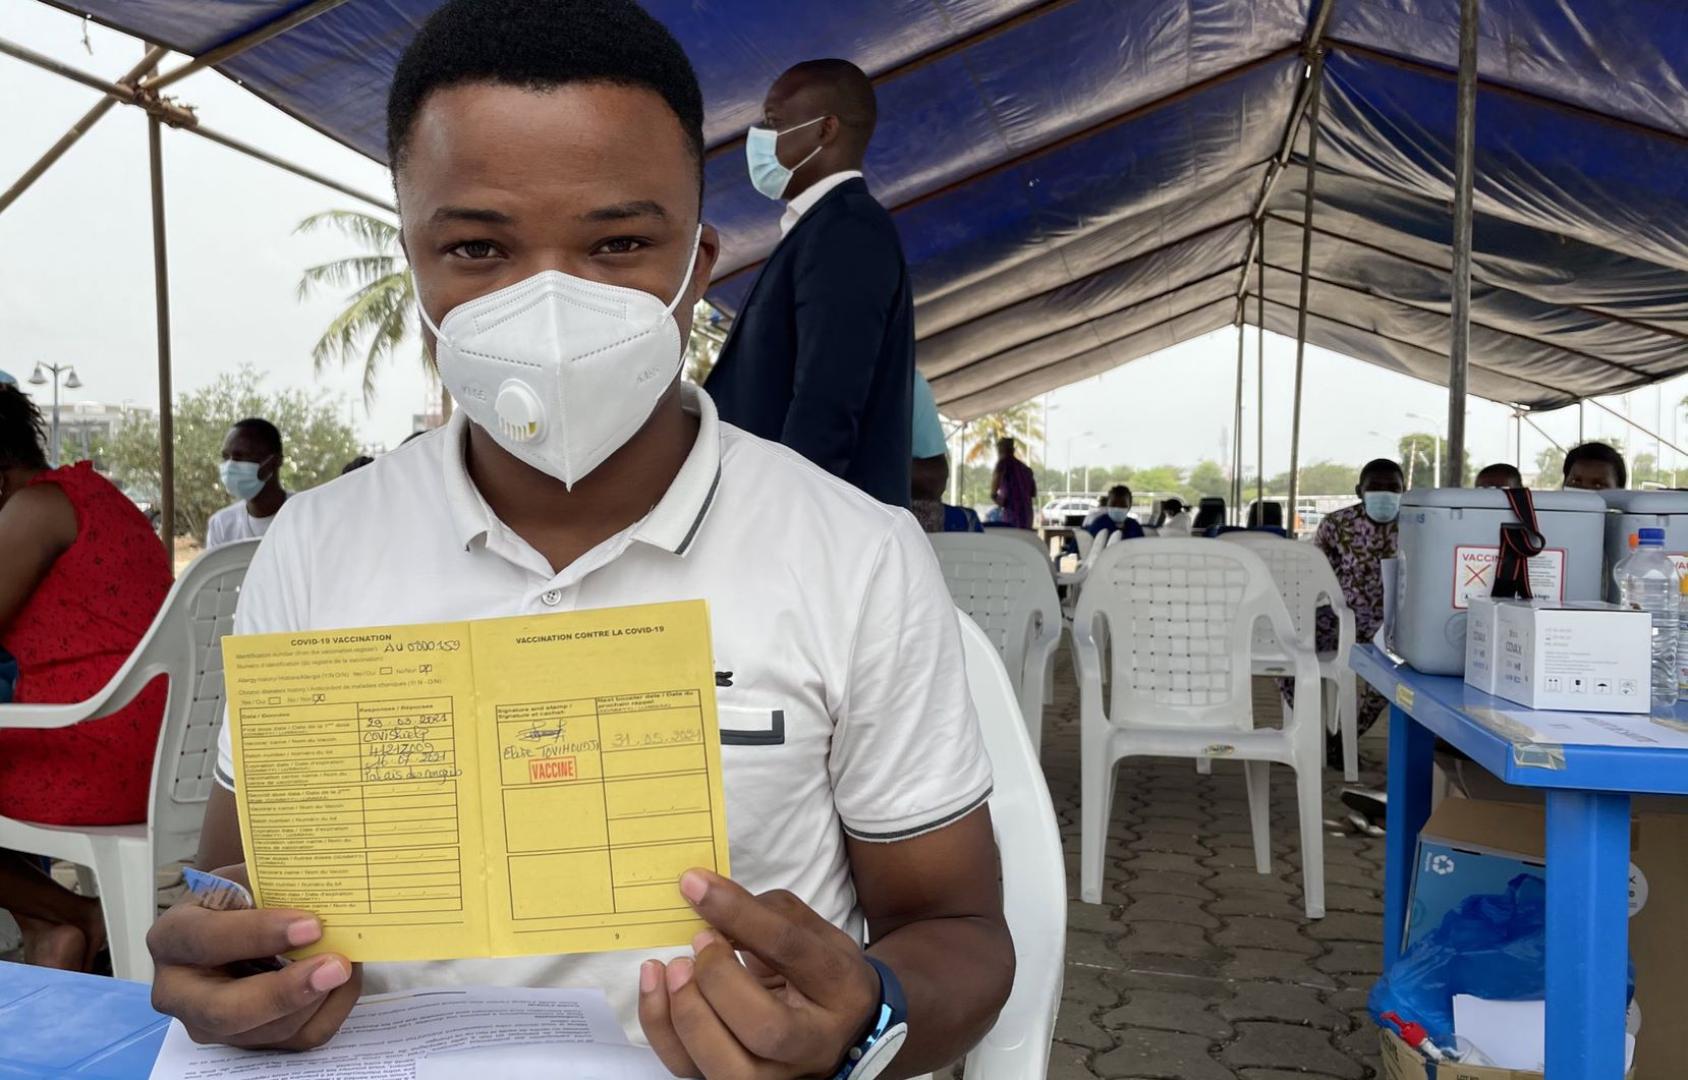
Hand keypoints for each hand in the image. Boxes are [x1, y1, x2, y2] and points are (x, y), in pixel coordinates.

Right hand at [148, 864, 360, 1049]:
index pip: (207, 940)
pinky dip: (329, 1011)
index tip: (311, 925)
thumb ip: (274, 884)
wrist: (237, 921)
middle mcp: (180, 991)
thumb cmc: (240, 895)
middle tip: (336, 967)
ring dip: (318, 999)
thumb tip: (324, 895)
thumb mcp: (246, 877)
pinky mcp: (247, 1041)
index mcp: (173, 937)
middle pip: (225, 1011)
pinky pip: (297, 1038)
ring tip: (346, 963)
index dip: (258, 934)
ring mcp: (211, 1024)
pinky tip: (342, 983)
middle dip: (285, 992)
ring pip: (270, 1030)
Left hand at [639, 869, 879, 1078]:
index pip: (790, 950)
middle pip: (765, 1027)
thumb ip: (762, 912)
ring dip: (687, 1010)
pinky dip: (661, 1027)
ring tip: (673, 967)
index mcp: (839, 988)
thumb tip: (704, 897)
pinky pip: (688, 1070)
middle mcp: (813, 1044)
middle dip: (718, 978)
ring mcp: (774, 1076)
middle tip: (700, 940)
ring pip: (726, 1066)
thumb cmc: (817, 971)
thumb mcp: (808, 930)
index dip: (739, 914)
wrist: (835, 1026)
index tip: (696, 885)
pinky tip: (656, 986)